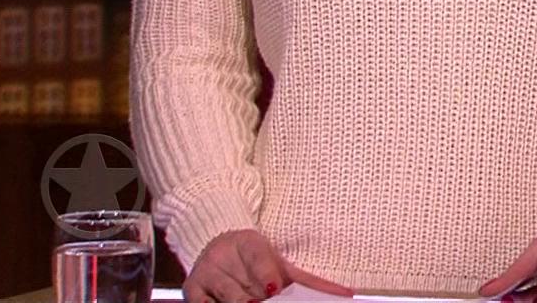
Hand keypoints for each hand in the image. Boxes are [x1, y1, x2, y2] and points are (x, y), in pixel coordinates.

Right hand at [183, 228, 352, 302]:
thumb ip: (309, 279)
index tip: (274, 288)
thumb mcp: (280, 260)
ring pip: (226, 299)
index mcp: (248, 242)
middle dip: (257, 300)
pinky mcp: (191, 289)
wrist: (215, 239)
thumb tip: (345, 293)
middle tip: (264, 301)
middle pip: (242, 289)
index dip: (266, 274)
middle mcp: (223, 255)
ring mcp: (206, 272)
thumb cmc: (254, 257)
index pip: (258, 257)